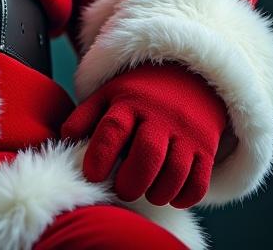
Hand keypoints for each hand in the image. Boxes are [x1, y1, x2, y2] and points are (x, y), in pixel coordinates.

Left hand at [60, 61, 229, 207]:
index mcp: (129, 101)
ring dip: (159, 191)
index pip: (113, 129)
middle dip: (132, 180)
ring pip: (175, 170)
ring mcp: (186, 132)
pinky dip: (185, 196)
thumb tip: (66, 138)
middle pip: (147, 153)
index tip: (91, 174)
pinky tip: (171, 197)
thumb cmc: (139, 92)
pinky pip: (199, 180)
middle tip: (122, 191)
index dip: (100, 154)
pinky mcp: (205, 147)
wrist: (188, 76)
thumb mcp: (109, 94)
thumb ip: (86, 115)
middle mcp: (159, 116)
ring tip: (147, 194)